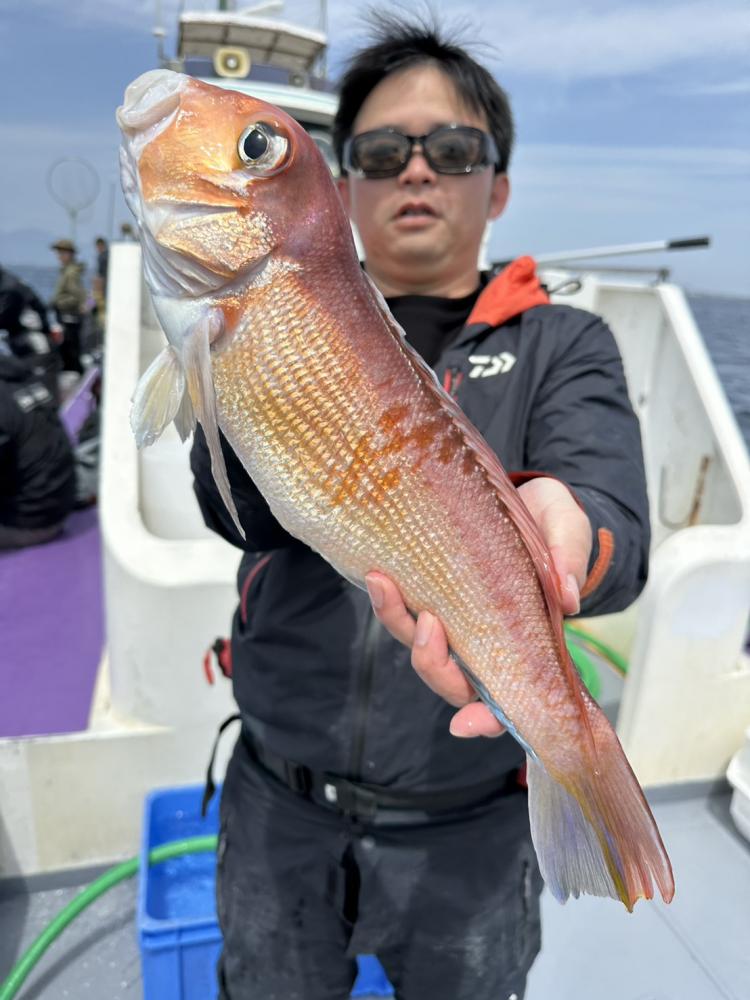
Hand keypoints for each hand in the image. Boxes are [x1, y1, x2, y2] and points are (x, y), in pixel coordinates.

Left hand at [365, 476, 591, 737]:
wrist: (528, 497)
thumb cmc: (554, 526)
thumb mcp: (569, 533)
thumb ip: (570, 561)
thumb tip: (569, 597)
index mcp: (524, 645)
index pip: (505, 700)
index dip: (485, 721)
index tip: (466, 723)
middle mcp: (483, 642)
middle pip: (449, 679)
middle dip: (432, 663)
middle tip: (430, 625)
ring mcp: (453, 620)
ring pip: (419, 645)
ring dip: (398, 621)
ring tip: (384, 584)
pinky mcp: (429, 590)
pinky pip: (404, 608)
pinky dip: (389, 598)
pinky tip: (378, 574)